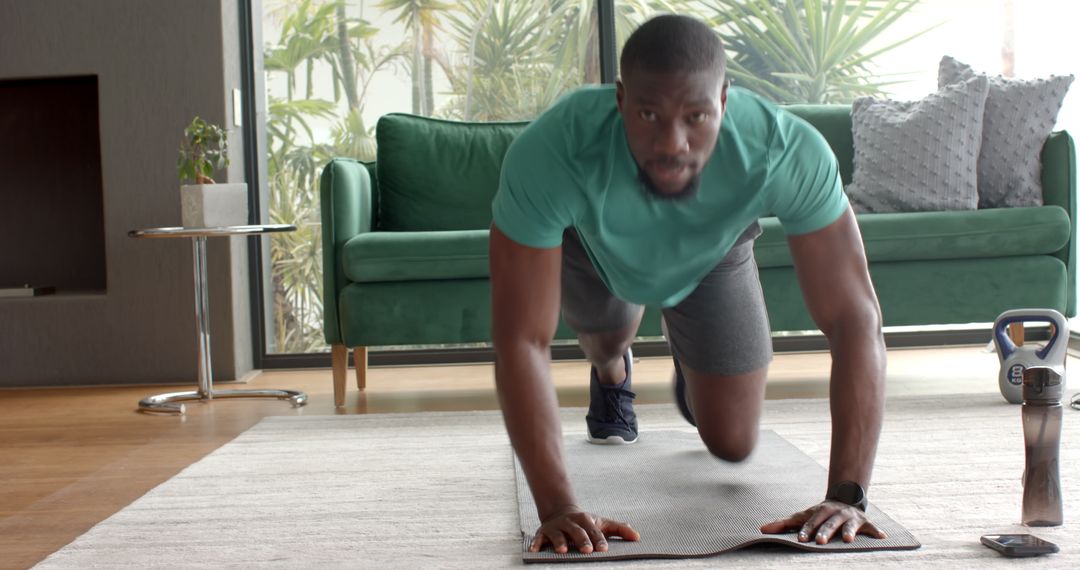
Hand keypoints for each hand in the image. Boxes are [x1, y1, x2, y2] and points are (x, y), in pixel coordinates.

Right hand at [530, 505, 640, 553]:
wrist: (561, 513)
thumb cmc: (586, 524)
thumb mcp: (602, 523)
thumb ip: (619, 530)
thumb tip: (638, 537)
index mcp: (585, 520)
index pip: (594, 530)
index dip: (599, 539)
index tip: (604, 549)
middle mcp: (570, 523)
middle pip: (576, 531)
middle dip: (582, 540)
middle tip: (587, 550)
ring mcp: (555, 528)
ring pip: (557, 535)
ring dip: (559, 542)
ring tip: (563, 551)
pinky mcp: (543, 534)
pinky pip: (538, 539)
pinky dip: (535, 544)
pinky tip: (534, 551)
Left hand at [759, 500, 886, 543]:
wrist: (844, 500)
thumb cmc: (819, 514)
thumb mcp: (803, 516)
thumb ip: (784, 523)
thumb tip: (761, 529)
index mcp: (819, 513)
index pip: (811, 522)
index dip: (806, 530)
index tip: (801, 540)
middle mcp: (835, 514)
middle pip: (828, 524)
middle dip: (824, 532)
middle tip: (820, 542)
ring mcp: (850, 518)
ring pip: (849, 526)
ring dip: (848, 532)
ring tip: (847, 541)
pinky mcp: (865, 523)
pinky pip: (872, 528)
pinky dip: (877, 532)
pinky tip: (882, 538)